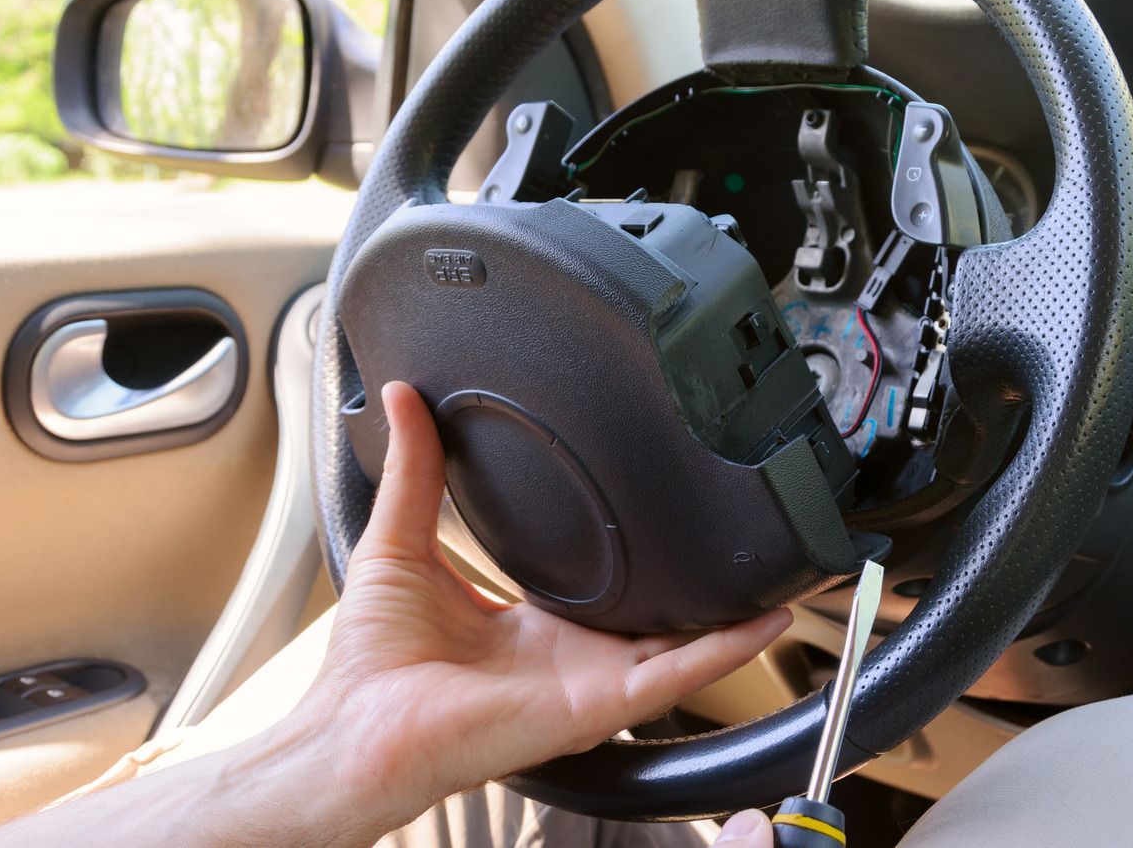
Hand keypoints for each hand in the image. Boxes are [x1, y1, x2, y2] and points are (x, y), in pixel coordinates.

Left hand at [282, 381, 792, 842]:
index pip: (598, 589)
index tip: (654, 510)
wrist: (359, 731)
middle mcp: (567, 655)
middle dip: (698, 588)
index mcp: (528, 625)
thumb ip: (416, 472)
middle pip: (651, 618)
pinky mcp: (596, 701)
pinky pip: (675, 673)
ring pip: (680, 644)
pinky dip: (724, 649)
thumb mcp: (400, 543)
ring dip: (730, 616)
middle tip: (736, 543)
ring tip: (773, 577)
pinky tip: (762, 622)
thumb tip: (402, 402)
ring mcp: (587, 680)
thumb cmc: (371, 667)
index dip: (632, 556)